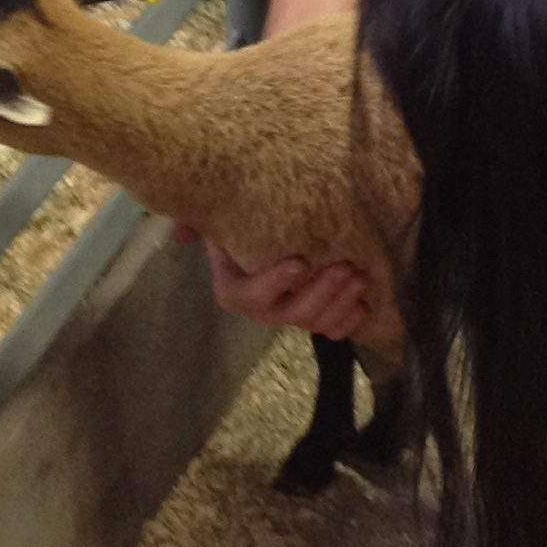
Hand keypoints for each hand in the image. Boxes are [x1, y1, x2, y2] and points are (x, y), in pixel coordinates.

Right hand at [177, 230, 371, 342]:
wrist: (274, 223)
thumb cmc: (243, 218)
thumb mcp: (216, 216)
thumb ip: (196, 220)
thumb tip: (181, 232)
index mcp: (234, 286)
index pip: (245, 296)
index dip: (273, 284)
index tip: (299, 263)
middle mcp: (262, 307)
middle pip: (289, 314)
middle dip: (319, 294)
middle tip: (345, 268)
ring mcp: (291, 313)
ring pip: (314, 323)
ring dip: (339, 304)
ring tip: (361, 278)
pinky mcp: (317, 314)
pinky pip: (333, 330)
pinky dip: (348, 322)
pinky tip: (364, 306)